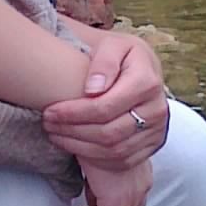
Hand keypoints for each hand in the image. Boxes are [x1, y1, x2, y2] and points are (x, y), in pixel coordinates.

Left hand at [42, 33, 168, 170]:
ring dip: (79, 146)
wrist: (145, 69)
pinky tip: (74, 145)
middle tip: (48, 123)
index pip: (105, 107)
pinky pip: (121, 161)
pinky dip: (93, 157)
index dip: (74, 113)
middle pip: (109, 132)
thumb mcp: (113, 45)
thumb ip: (103, 62)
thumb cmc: (122, 56)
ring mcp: (157, 131)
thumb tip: (93, 89)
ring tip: (55, 134)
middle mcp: (156, 109)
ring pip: (113, 150)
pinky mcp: (152, 145)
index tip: (50, 111)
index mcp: (147, 82)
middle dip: (72, 131)